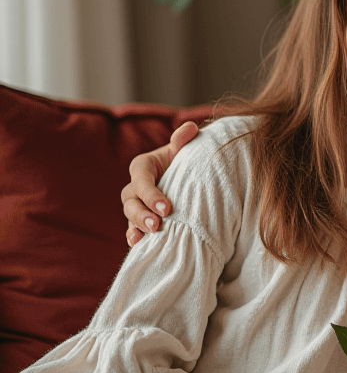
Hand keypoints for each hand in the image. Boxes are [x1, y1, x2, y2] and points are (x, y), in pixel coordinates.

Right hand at [122, 121, 198, 245]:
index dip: (151, 194)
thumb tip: (190, 127)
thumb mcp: (184, 150)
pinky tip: (138, 244)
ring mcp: (136, 203)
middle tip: (157, 225)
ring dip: (138, 226)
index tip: (166, 208)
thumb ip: (183, 140)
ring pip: (130, 215)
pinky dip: (133, 236)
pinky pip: (132, 228)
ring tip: (151, 235)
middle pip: (131, 200)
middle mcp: (135, 186)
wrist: (190, 178)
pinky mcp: (140, 218)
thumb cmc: (186, 161)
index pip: (141, 179)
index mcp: (143, 166)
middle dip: (142, 214)